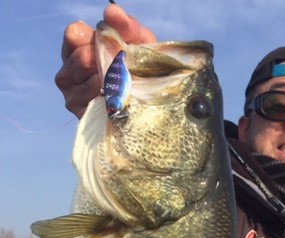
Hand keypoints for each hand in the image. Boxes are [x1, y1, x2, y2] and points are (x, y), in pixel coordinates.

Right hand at [55, 3, 155, 117]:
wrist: (150, 102)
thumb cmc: (139, 67)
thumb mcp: (138, 42)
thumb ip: (126, 25)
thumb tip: (111, 11)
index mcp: (77, 46)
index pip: (74, 34)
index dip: (94, 38)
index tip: (113, 45)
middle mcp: (69, 69)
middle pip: (81, 59)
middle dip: (106, 63)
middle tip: (122, 69)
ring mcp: (71, 92)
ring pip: (87, 81)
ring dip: (110, 82)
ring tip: (122, 84)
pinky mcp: (79, 112)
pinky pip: (92, 101)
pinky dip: (108, 98)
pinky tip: (116, 98)